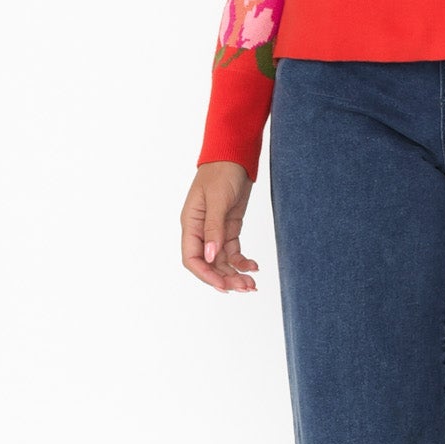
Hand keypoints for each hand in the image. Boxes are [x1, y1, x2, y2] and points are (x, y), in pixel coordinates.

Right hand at [181, 160, 259, 293]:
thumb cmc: (221, 171)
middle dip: (225, 278)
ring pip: (222, 261)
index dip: (206, 275)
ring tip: (251, 284)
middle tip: (244, 288)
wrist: (235, 155)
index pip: (192, 258)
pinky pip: (233, 251)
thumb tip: (210, 256)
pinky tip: (254, 266)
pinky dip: (242, 261)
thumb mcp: (217, 199)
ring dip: (235, 273)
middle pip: (209, 263)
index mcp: (190, 223)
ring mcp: (215, 230)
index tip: (224, 285)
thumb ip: (214, 228)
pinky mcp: (229, 227)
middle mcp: (201, 230)